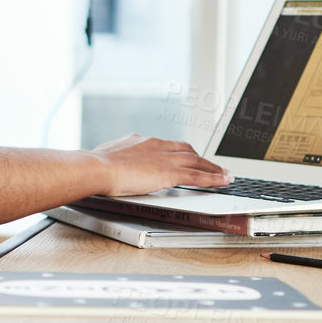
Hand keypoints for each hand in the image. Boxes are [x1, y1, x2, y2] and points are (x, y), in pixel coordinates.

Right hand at [91, 133, 230, 195]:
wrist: (97, 167)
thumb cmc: (95, 164)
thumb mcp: (107, 156)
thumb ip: (116, 158)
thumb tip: (109, 162)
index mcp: (142, 141)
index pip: (169, 145)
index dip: (182, 151)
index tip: (187, 156)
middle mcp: (157, 146)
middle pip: (187, 150)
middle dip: (202, 159)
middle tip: (213, 165)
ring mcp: (165, 159)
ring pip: (197, 162)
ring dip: (213, 168)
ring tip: (225, 174)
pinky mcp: (169, 173)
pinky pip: (197, 176)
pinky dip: (213, 178)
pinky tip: (224, 181)